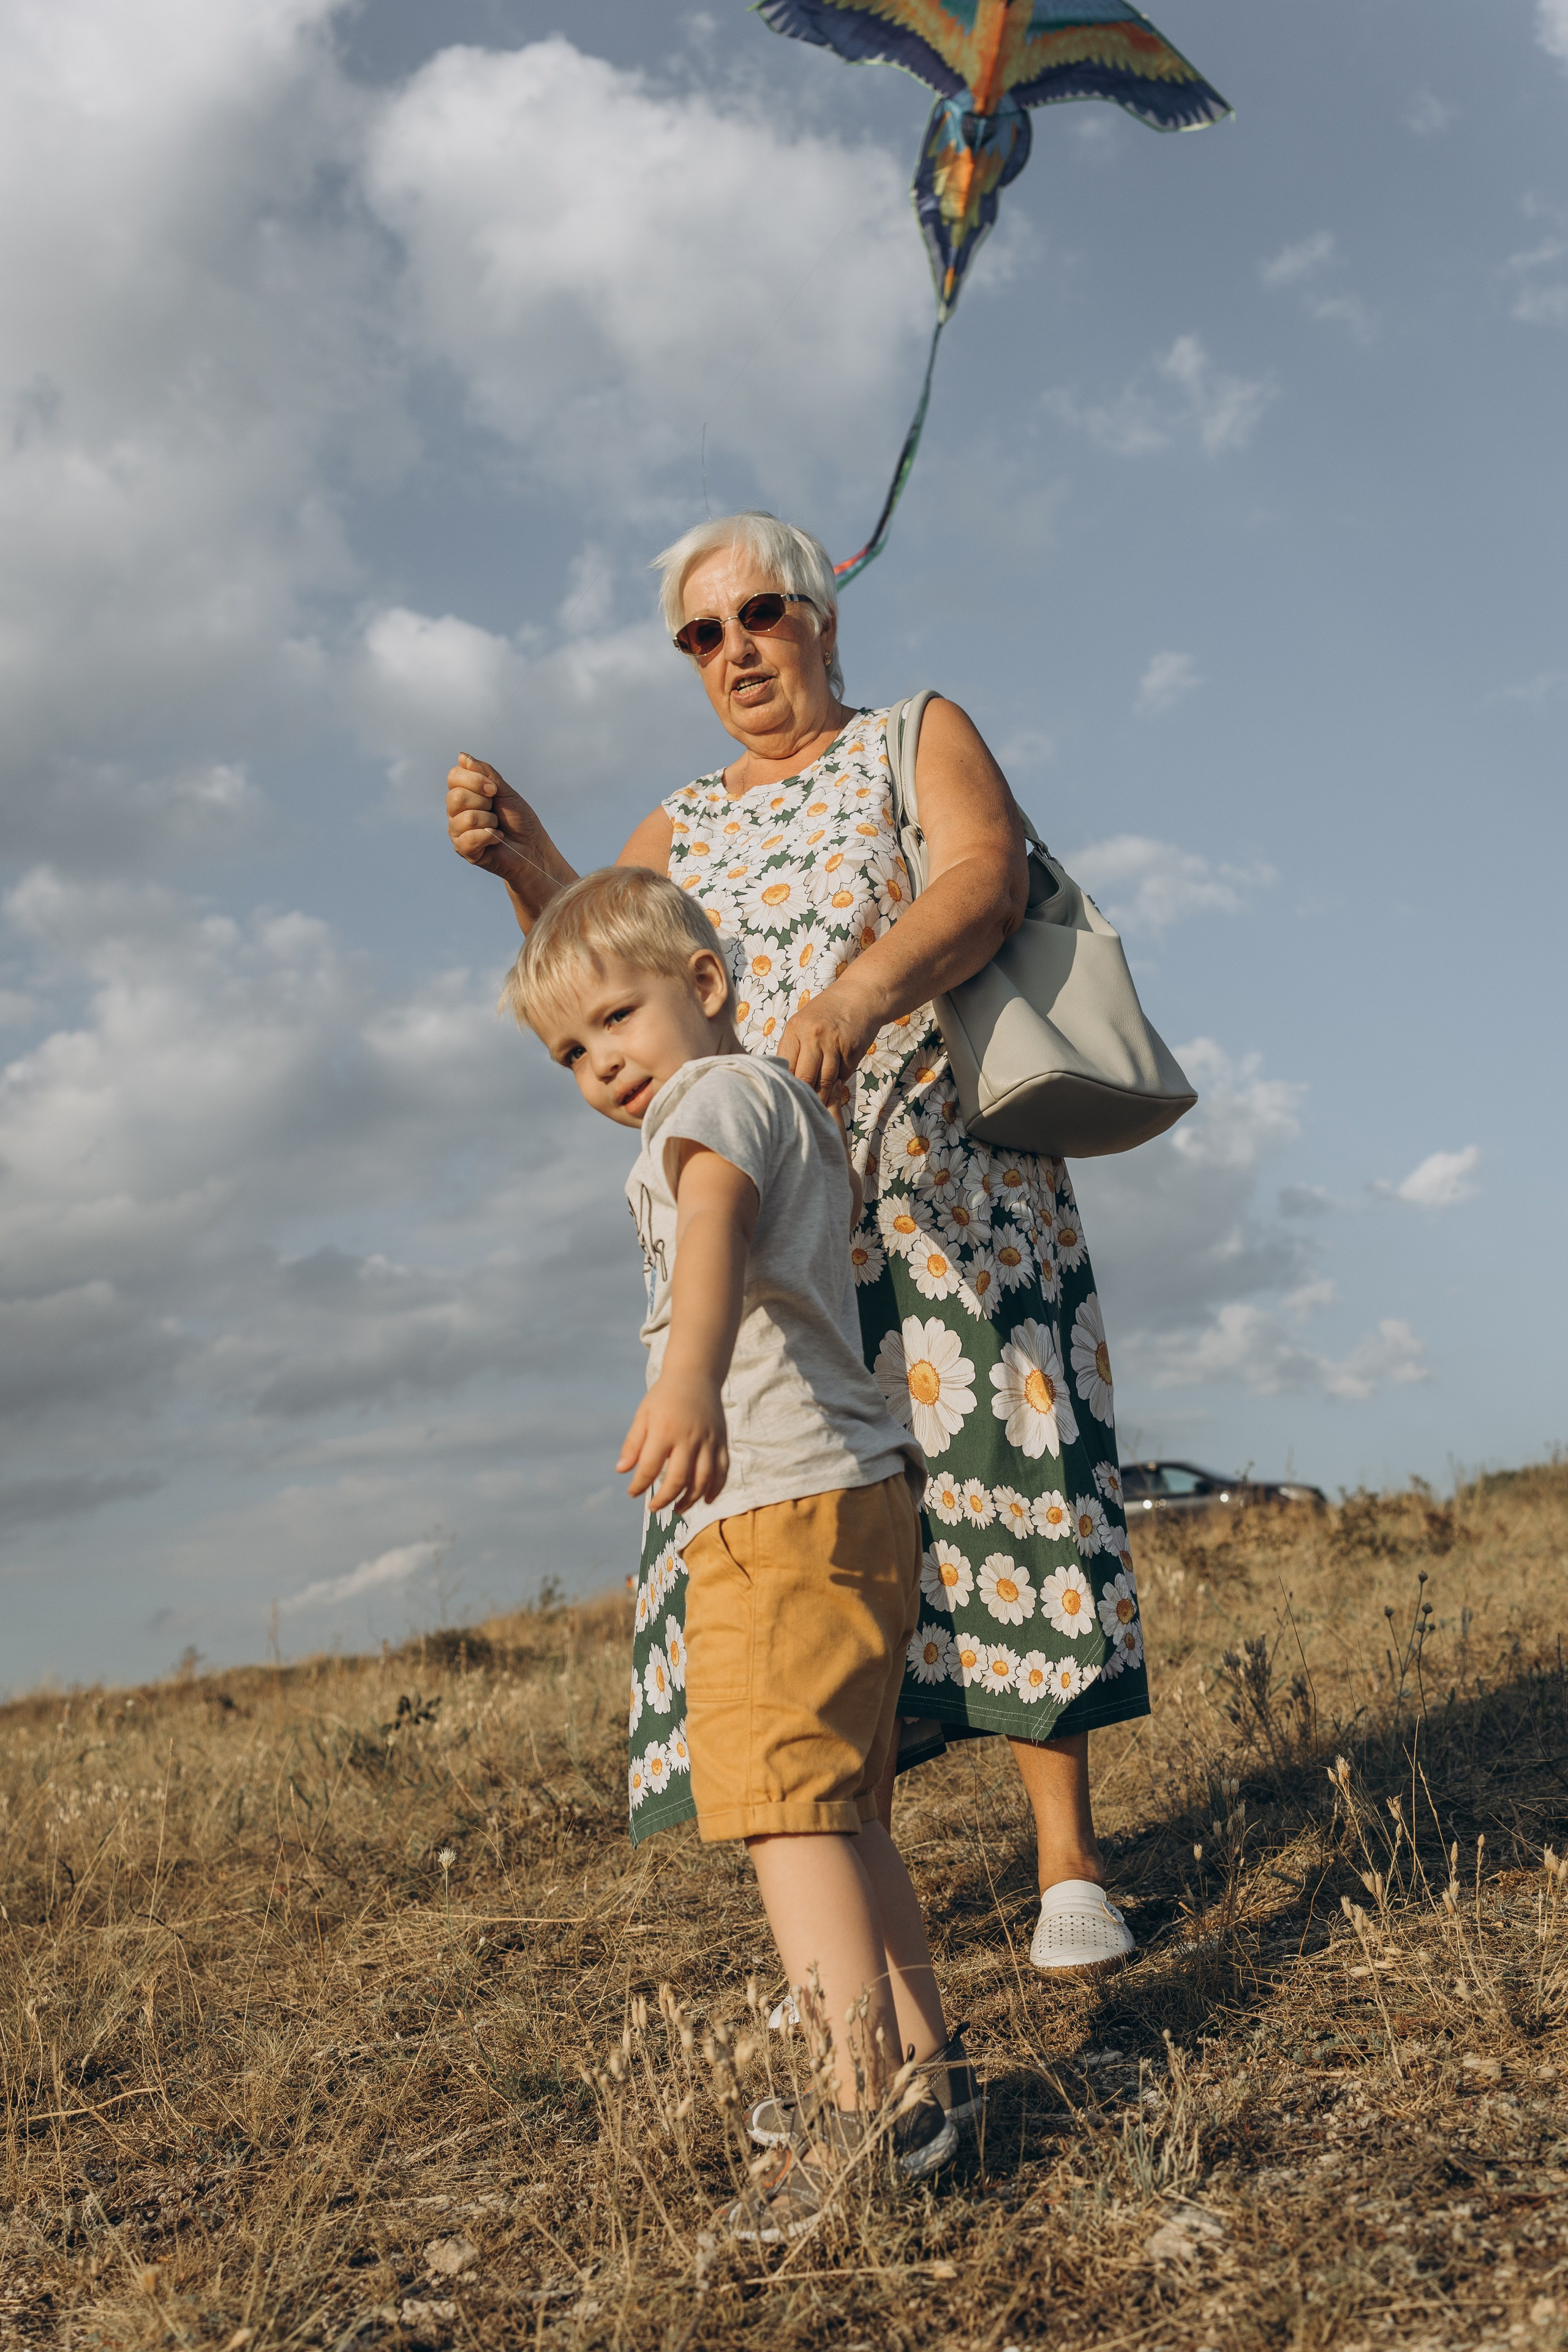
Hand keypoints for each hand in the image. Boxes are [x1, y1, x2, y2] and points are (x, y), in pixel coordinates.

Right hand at [445, 753, 551, 885]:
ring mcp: (457, 831)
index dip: (475, 780)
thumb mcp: (505, 792)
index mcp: (464, 793)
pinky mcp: (463, 850)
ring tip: (497, 826)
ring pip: (465, 818)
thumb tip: (462, 756)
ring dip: (489, 821)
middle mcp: (456, 811)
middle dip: (483, 802)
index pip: (453, 776)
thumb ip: (485, 773)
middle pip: (455, 797)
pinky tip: (496, 838)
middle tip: (496, 811)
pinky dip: (489, 836)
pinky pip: (468, 839)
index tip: (494, 790)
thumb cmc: (519, 820)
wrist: (533, 847)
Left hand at [617, 1372, 729, 1514]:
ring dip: (690, 1500)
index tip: (632, 1493)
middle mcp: (689, 1438)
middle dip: (664, 1499)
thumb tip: (621, 1471)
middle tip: (654, 1508)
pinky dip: (715, 1489)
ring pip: (703, 1480)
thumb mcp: (644, 1415)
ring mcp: (709, 1441)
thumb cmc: (665, 1396)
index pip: (650, 1467)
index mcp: (665, 1430)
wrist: (696, 1375)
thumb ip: (633, 1444)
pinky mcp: (722, 1441)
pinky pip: (722, 1471)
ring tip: (677, 1509)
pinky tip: (705, 1499)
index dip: (639, 1485)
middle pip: (679, 1479)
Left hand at [778, 978, 879, 1107]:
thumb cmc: (826, 1012)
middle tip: (802, 1107)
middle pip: (804, 1078)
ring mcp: (834, 1044)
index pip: (786, 1067)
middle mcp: (813, 1036)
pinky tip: (835, 1085)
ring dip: (822, 1096)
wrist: (859, 996)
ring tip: (818, 1105)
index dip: (786, 1085)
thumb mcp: (803, 1024)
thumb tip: (785, 1080)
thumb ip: (794, 1049)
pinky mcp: (852, 1051)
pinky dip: (838, 1084)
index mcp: (795, 1029)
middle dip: (804, 1096)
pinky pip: (842, 1076)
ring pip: (825, 1082)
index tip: (787, 1097)